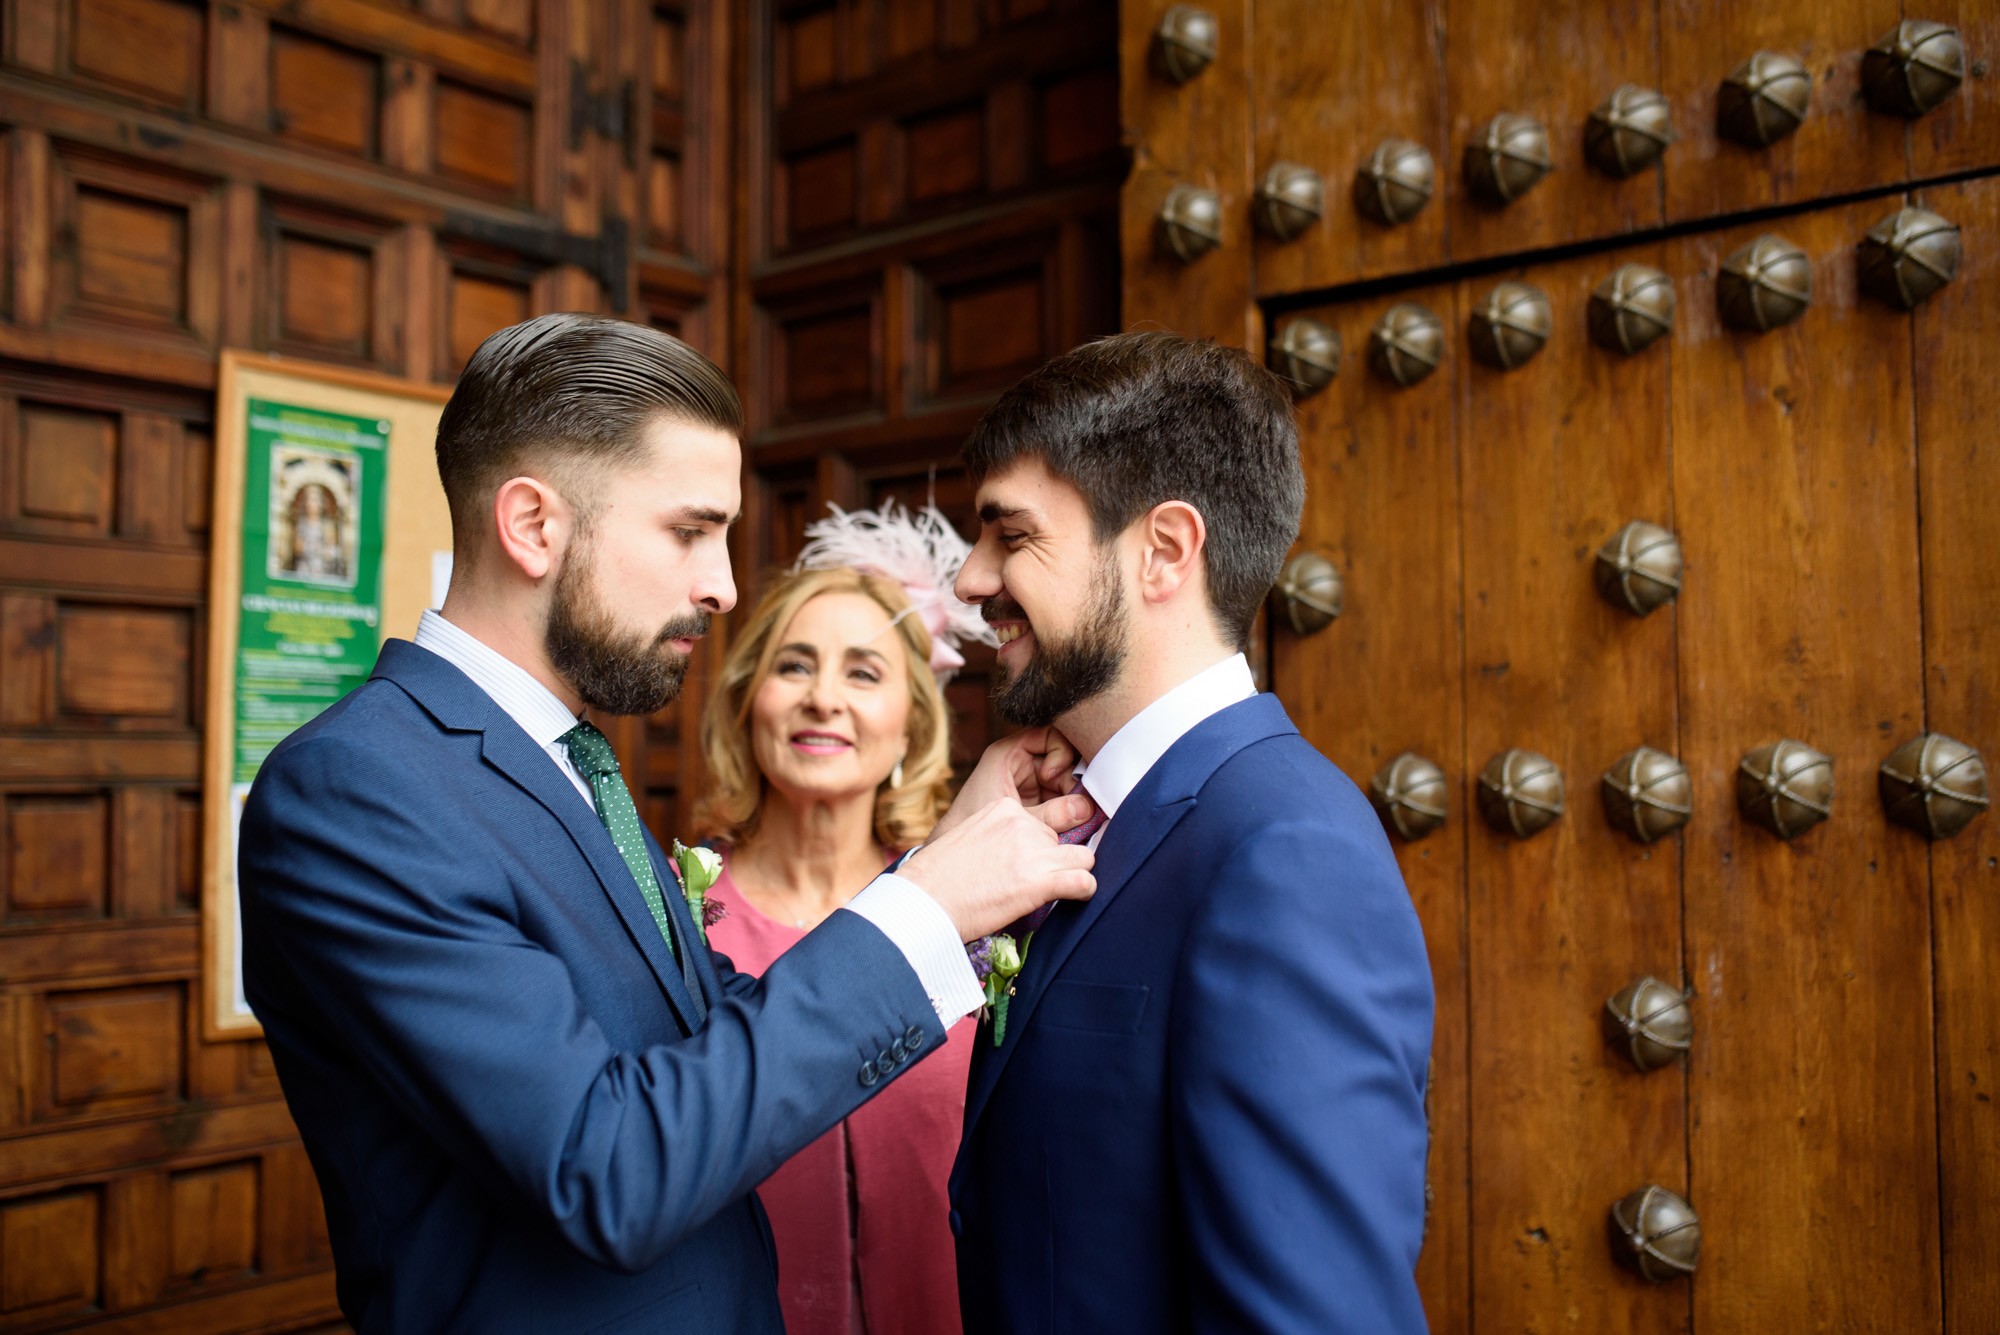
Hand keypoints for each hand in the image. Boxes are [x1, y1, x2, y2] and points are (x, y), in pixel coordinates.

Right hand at [899, 794, 1096, 941]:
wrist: (924, 901)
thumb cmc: (939, 877)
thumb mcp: (969, 837)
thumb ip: (998, 835)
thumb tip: (1017, 853)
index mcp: (1004, 808)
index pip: (1042, 822)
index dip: (1040, 847)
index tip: (1030, 863)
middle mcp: (1022, 823)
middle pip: (1061, 840)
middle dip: (1054, 861)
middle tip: (1033, 884)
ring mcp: (1033, 850)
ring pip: (1082, 857)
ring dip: (1073, 873)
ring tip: (1059, 891)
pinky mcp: (1040, 880)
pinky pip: (1084, 880)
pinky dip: (1085, 890)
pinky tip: (1076, 897)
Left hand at [930, 727, 1081, 841]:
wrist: (955, 857)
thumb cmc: (973, 826)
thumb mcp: (1014, 815)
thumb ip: (1051, 813)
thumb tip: (1087, 808)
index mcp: (1009, 753)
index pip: (1050, 735)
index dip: (1059, 752)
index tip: (1051, 776)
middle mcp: (1022, 764)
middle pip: (1063, 762)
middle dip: (1071, 783)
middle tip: (1076, 805)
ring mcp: (1030, 783)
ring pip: (1065, 784)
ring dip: (1073, 801)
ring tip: (1072, 821)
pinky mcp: (1035, 803)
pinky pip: (1060, 801)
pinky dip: (1067, 813)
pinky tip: (1069, 826)